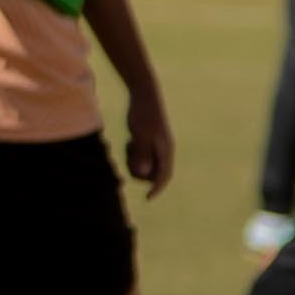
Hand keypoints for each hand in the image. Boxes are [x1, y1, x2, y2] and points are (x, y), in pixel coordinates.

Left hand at [123, 81, 174, 195]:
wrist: (144, 95)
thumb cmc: (142, 115)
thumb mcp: (140, 135)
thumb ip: (142, 155)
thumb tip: (143, 175)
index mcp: (165, 151)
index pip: (163, 176)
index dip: (156, 189)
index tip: (147, 199)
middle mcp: (164, 151)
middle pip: (152, 173)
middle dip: (138, 169)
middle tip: (128, 153)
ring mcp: (158, 147)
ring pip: (146, 165)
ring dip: (134, 161)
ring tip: (129, 145)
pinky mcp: (150, 142)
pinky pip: (143, 157)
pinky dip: (134, 154)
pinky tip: (130, 140)